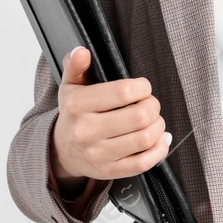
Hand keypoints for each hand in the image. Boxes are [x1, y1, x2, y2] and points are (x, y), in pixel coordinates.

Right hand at [49, 46, 170, 189]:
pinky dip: (159, 150)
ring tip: (153, 120)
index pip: (123, 92)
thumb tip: (82, 51)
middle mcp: (86, 131)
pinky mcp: (109, 171)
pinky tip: (158, 140)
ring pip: (145, 139)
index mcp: (78, 105)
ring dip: (159, 126)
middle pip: (140, 116)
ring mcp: (98, 154)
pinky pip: (144, 163)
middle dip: (154, 106)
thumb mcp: (70, 86)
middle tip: (150, 104)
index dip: (143, 87)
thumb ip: (76, 66)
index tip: (143, 87)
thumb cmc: (74, 114)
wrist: (62, 151)